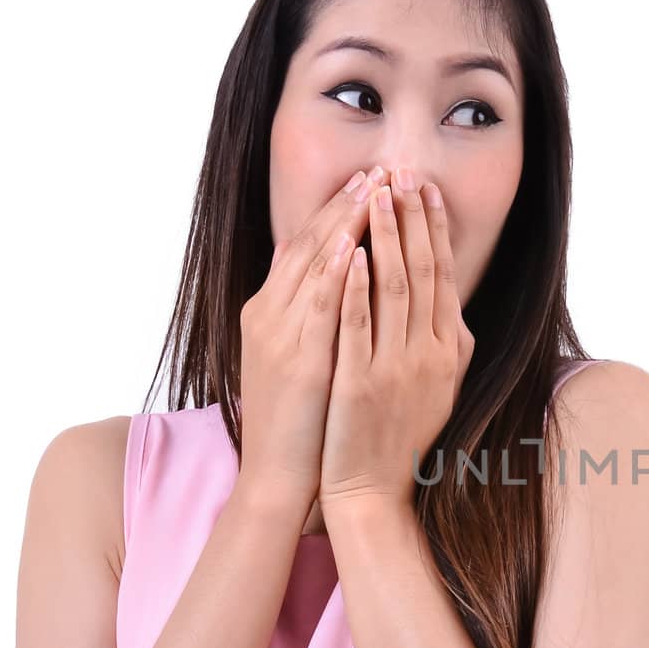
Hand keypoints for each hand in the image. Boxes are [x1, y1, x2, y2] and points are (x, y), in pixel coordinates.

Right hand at [234, 166, 379, 509]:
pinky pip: (317, 309)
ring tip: (372, 190)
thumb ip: (314, 317)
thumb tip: (336, 278)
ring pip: (314, 268)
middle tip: (378, 170)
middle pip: (310, 246)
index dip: (337, 212)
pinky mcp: (298, 362)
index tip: (370, 180)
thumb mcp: (304, 358)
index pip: (307, 247)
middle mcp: (270, 315)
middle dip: (345, 206)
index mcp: (271, 312)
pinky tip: (353, 247)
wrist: (280, 477)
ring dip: (344, 225)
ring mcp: (281, 337)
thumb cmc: (301, 422)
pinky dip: (335, 275)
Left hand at [320, 167, 475, 514]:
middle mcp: (431, 355)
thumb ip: (447, 346)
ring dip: (384, 237)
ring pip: (392, 289)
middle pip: (422, 272)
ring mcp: (396, 369)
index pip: (443, 275)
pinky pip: (358, 326)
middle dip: (411, 218)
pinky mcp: (360, 384)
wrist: (374, 492)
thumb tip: (454, 308)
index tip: (424, 188)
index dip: (434, 228)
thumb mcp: (440, 390)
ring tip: (376, 195)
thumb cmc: (401, 439)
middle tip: (402, 172)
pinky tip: (349, 253)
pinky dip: (354, 288)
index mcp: (451, 351)